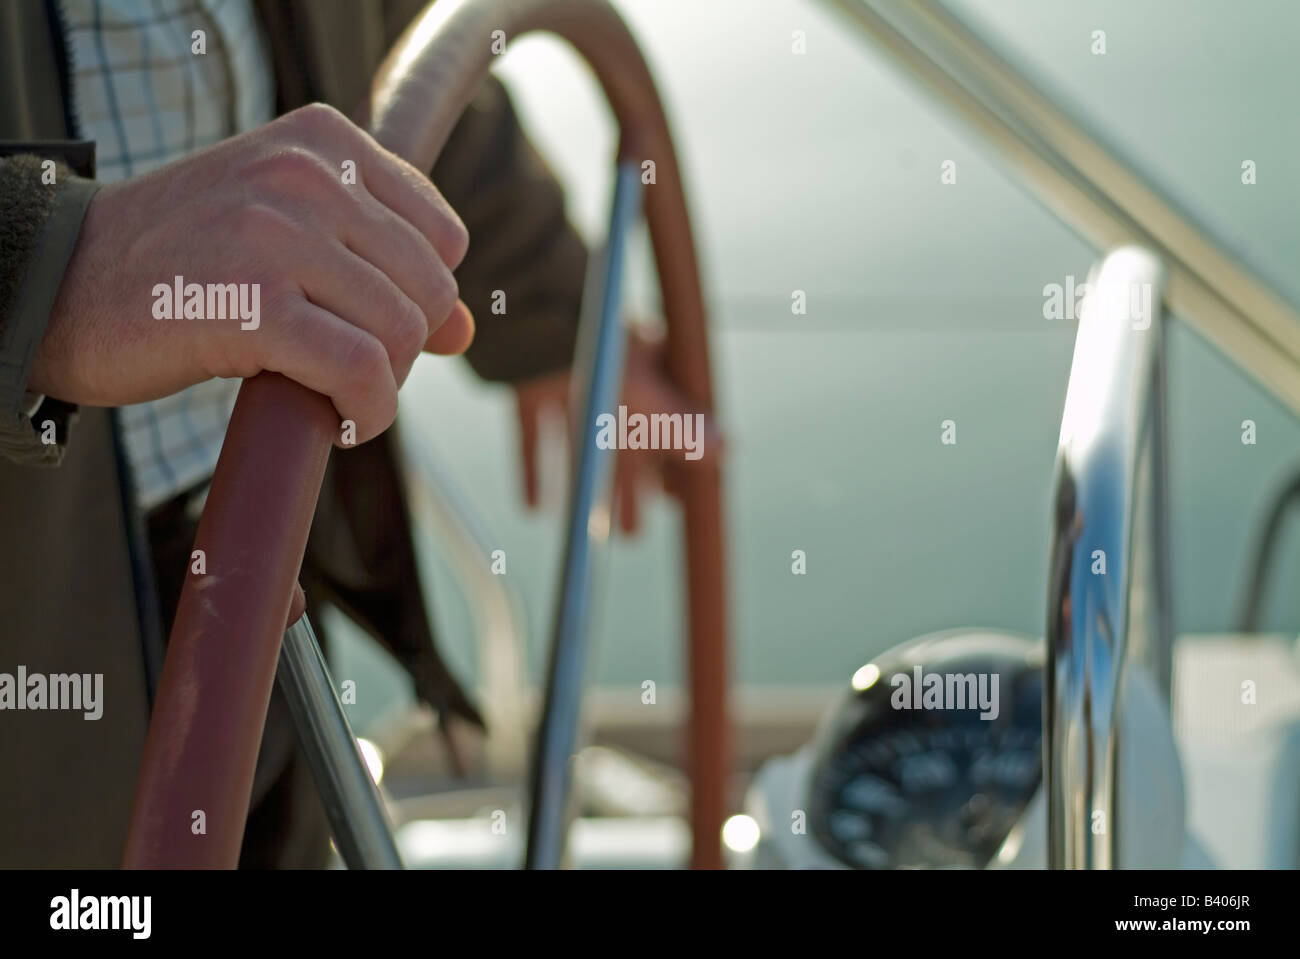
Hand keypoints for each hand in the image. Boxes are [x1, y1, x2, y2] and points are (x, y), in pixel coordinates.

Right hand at [31, 103, 472, 445]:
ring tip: (335, 395)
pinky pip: (361, 372)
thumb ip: (382, 268)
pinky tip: (337, 422)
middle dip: (402, 347)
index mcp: (323, 142)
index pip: (442, 236)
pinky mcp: (252, 305)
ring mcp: (277, 235)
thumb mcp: (287, 235)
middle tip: (348, 369)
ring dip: (381, 385)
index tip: (372, 324)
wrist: (64, 282)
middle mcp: (306, 174)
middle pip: (430, 289)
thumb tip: (466, 331)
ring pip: (402, 332)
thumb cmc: (184, 261)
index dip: (420, 298)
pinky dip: (364, 412)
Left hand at [513, 328, 721, 533]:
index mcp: (648, 370)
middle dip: (633, 489)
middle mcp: (609, 376)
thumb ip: (686, 428)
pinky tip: (533, 508)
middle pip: (627, 444)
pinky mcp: (531, 389)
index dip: (673, 465)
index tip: (677, 501)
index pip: (668, 424)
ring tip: (599, 529)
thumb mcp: (657, 402)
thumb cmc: (609, 362)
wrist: (543, 328)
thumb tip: (726, 448)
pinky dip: (535, 472)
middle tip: (635, 533)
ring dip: (592, 489)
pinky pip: (535, 438)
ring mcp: (567, 382)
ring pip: (585, 446)